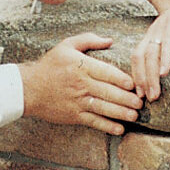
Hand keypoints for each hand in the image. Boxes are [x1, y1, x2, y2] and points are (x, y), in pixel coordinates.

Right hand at [18, 33, 141, 134]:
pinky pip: (93, 122)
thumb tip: (110, 40)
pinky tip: (119, 129)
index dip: (123, 80)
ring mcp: (78, 101)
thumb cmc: (49, 65)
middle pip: (109, 92)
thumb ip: (89, 40)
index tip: (135, 84)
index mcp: (82, 66)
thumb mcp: (66, 45)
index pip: (107, 73)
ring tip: (135, 116)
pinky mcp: (73, 115)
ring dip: (121, 113)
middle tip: (141, 103)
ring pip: (104, 108)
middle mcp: (81, 84)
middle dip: (127, 99)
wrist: (28, 88)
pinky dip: (107, 126)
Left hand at [131, 0, 169, 100]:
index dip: (137, 75)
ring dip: (151, 76)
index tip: (140, 93)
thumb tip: (166, 66)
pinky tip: (165, 73)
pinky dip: (165, 59)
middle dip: (141, 80)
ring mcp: (163, 25)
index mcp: (153, 33)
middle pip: (139, 57)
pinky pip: (167, 43)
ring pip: (151, 53)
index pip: (137, 57)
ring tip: (154, 93)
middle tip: (146, 99)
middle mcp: (154, 29)